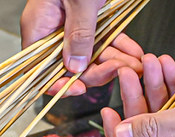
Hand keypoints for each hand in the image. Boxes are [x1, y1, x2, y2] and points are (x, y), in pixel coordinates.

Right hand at [21, 0, 143, 95]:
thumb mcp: (80, 2)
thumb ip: (78, 35)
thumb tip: (75, 68)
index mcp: (38, 28)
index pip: (39, 71)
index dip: (57, 85)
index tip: (79, 89)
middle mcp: (51, 31)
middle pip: (70, 66)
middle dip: (98, 71)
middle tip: (122, 70)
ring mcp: (68, 27)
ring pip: (89, 56)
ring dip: (113, 61)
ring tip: (135, 63)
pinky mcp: (86, 21)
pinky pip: (99, 41)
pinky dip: (116, 47)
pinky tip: (132, 51)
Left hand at [100, 72, 174, 136]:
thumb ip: (150, 128)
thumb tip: (117, 135)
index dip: (118, 130)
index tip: (106, 108)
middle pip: (147, 132)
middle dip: (139, 98)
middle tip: (130, 70)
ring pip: (162, 117)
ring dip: (156, 89)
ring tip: (151, 61)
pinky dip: (174, 91)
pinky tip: (167, 68)